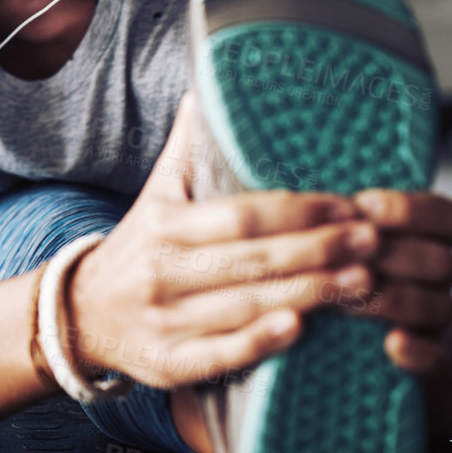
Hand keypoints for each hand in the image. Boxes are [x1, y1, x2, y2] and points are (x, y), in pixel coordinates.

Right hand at [63, 92, 377, 389]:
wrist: (78, 314)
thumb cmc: (139, 248)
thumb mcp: (157, 194)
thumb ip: (189, 148)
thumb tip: (212, 88)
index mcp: (163, 225)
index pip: (239, 215)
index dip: (297, 211)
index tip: (346, 204)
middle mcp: (160, 272)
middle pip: (251, 261)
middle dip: (319, 250)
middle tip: (373, 240)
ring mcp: (163, 321)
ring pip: (245, 307)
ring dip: (309, 295)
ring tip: (363, 281)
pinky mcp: (167, 365)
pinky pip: (220, 355)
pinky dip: (260, 343)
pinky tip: (303, 329)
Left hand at [345, 188, 451, 374]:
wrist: (375, 359)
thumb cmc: (345, 284)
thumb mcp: (345, 249)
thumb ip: (335, 225)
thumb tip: (287, 194)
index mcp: (425, 242)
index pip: (449, 217)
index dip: (412, 209)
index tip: (363, 205)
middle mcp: (438, 281)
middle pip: (441, 260)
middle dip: (391, 256)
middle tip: (345, 257)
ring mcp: (438, 325)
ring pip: (438, 306)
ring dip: (390, 300)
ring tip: (342, 301)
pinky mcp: (433, 367)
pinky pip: (437, 357)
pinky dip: (415, 349)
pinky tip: (390, 342)